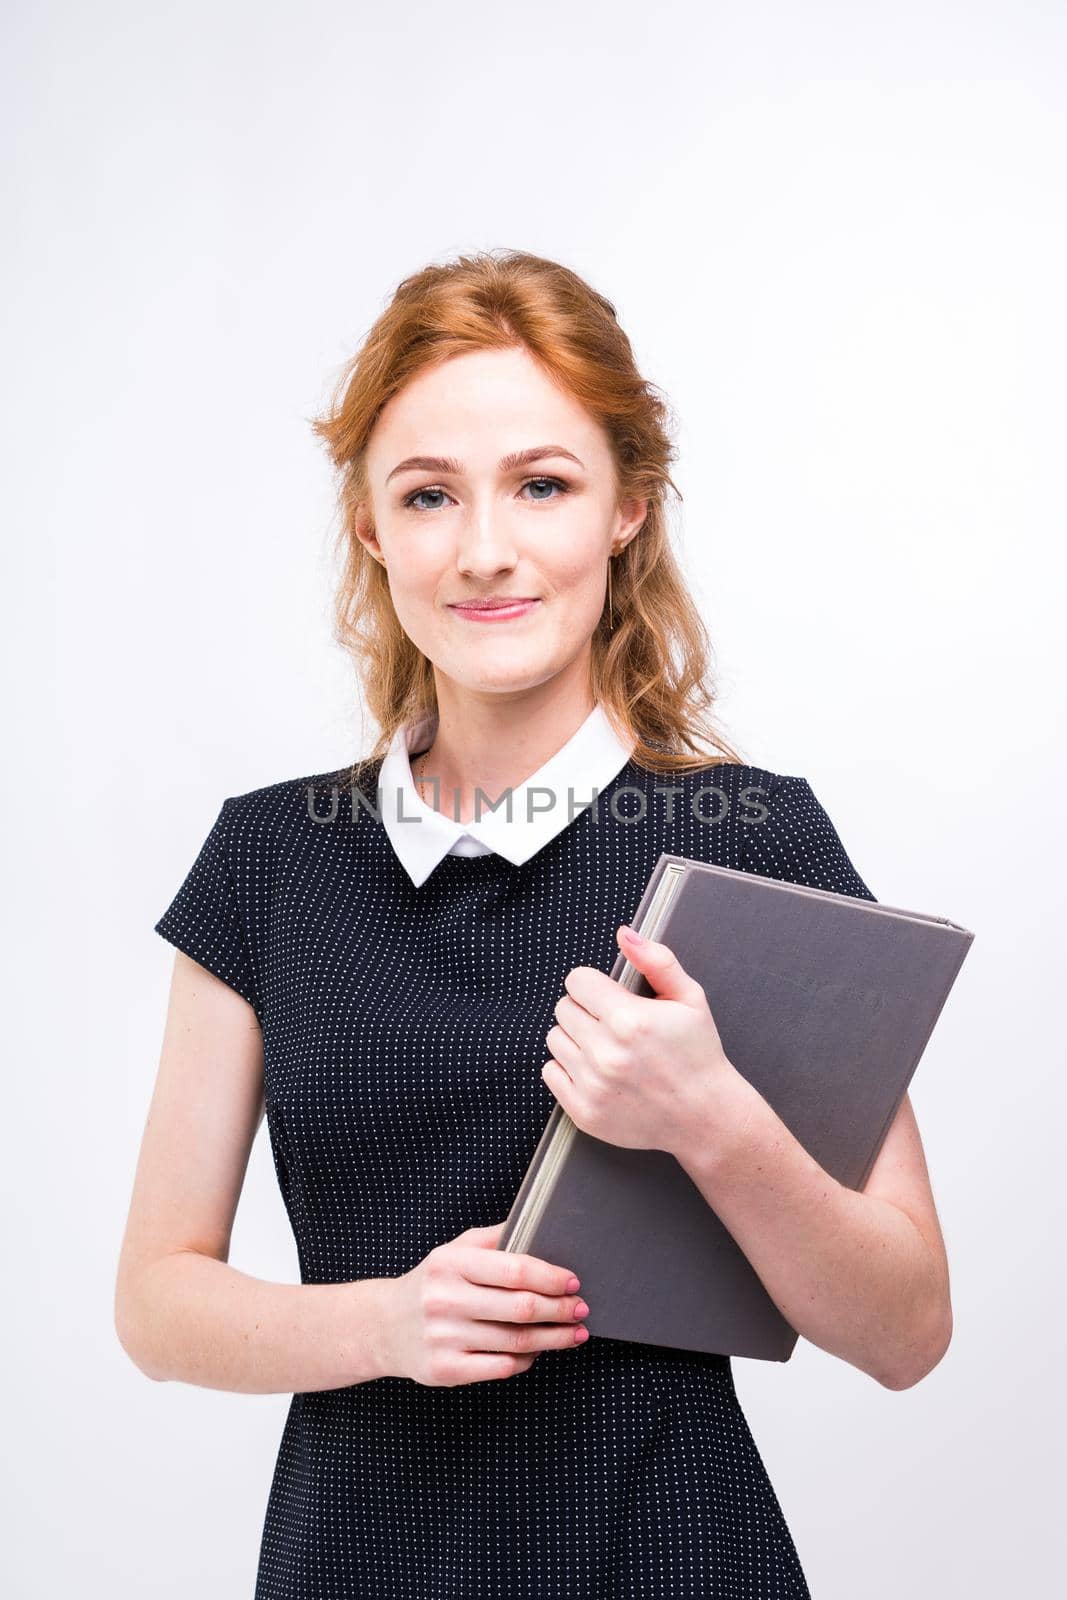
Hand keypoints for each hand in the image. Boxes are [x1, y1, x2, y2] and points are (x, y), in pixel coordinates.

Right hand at [384, 1221, 589, 1386]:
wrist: (384, 1326)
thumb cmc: (432, 1283)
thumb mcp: (453, 1251)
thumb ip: (494, 1238)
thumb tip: (538, 1225)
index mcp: (451, 1263)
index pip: (514, 1269)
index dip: (551, 1277)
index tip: (572, 1281)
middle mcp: (445, 1300)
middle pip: (521, 1308)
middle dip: (560, 1310)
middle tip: (581, 1309)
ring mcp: (444, 1337)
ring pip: (516, 1342)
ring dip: (554, 1338)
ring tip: (574, 1333)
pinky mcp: (444, 1370)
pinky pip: (501, 1367)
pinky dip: (527, 1360)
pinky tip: (538, 1351)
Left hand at [541, 924, 740, 1156]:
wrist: (705, 1117)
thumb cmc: (698, 1054)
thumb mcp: (690, 998)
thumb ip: (656, 960)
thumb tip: (624, 934)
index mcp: (629, 1020)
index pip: (577, 981)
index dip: (594, 984)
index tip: (609, 996)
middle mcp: (606, 1053)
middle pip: (564, 1009)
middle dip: (585, 1010)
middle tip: (612, 1025)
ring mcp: (593, 1085)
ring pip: (555, 1039)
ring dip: (576, 1039)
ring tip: (606, 1048)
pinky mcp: (584, 1112)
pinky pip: (550, 1073)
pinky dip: (568, 1069)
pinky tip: (597, 1071)